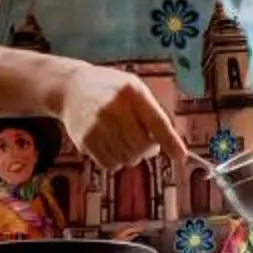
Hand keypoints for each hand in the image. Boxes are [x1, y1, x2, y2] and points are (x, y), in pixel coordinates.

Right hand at [57, 62, 191, 174]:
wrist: (71, 88)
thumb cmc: (110, 89)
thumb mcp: (133, 88)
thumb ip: (151, 112)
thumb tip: (168, 144)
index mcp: (131, 91)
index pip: (157, 121)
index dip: (171, 141)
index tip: (181, 156)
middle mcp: (114, 108)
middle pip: (142, 146)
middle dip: (148, 150)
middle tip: (147, 144)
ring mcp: (97, 125)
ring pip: (127, 159)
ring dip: (132, 156)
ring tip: (125, 140)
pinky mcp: (85, 140)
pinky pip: (110, 164)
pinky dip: (116, 161)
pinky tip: (111, 145)